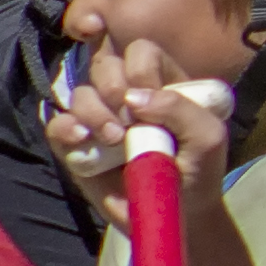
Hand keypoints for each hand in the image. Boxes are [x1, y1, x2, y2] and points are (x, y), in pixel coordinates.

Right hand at [42, 39, 234, 205]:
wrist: (175, 215)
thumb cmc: (198, 172)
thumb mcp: (208, 138)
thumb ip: (181, 109)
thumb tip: (134, 97)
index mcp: (163, 84)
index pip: (141, 51)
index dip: (141, 67)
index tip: (151, 96)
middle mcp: (128, 96)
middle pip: (103, 64)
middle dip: (113, 86)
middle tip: (129, 119)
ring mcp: (101, 118)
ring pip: (80, 93)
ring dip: (94, 112)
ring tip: (115, 139)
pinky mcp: (79, 145)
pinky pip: (57, 126)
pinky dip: (66, 129)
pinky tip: (84, 140)